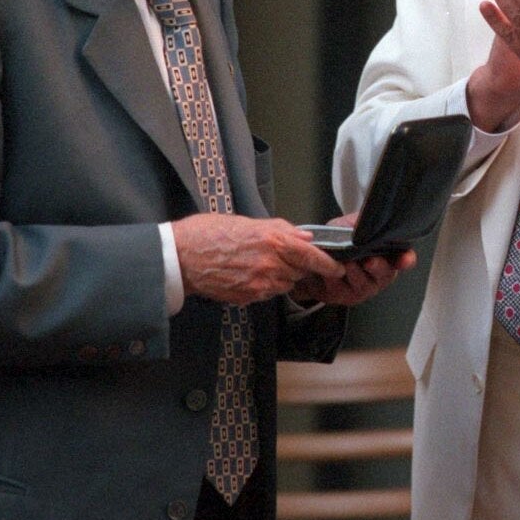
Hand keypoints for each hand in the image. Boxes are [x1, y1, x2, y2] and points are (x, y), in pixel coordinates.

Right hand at [172, 213, 345, 304]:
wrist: (182, 257)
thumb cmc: (210, 233)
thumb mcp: (248, 222)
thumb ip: (280, 230)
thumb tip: (304, 236)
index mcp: (272, 241)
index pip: (311, 256)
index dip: (327, 264)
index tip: (337, 267)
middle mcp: (270, 265)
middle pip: (300, 272)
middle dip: (298, 266)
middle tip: (284, 257)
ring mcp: (259, 284)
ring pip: (285, 284)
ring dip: (282, 276)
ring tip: (262, 263)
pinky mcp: (248, 297)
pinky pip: (268, 293)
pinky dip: (266, 285)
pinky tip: (250, 273)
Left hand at [291, 213, 416, 306]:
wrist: (315, 258)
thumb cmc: (339, 240)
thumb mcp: (351, 225)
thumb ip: (362, 221)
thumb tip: (369, 215)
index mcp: (387, 256)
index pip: (405, 259)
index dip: (407, 259)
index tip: (405, 259)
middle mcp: (380, 275)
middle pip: (385, 273)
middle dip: (378, 266)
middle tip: (369, 260)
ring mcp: (363, 289)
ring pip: (362, 283)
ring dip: (354, 271)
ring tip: (346, 261)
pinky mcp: (344, 297)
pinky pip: (341, 287)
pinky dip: (335, 277)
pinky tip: (330, 269)